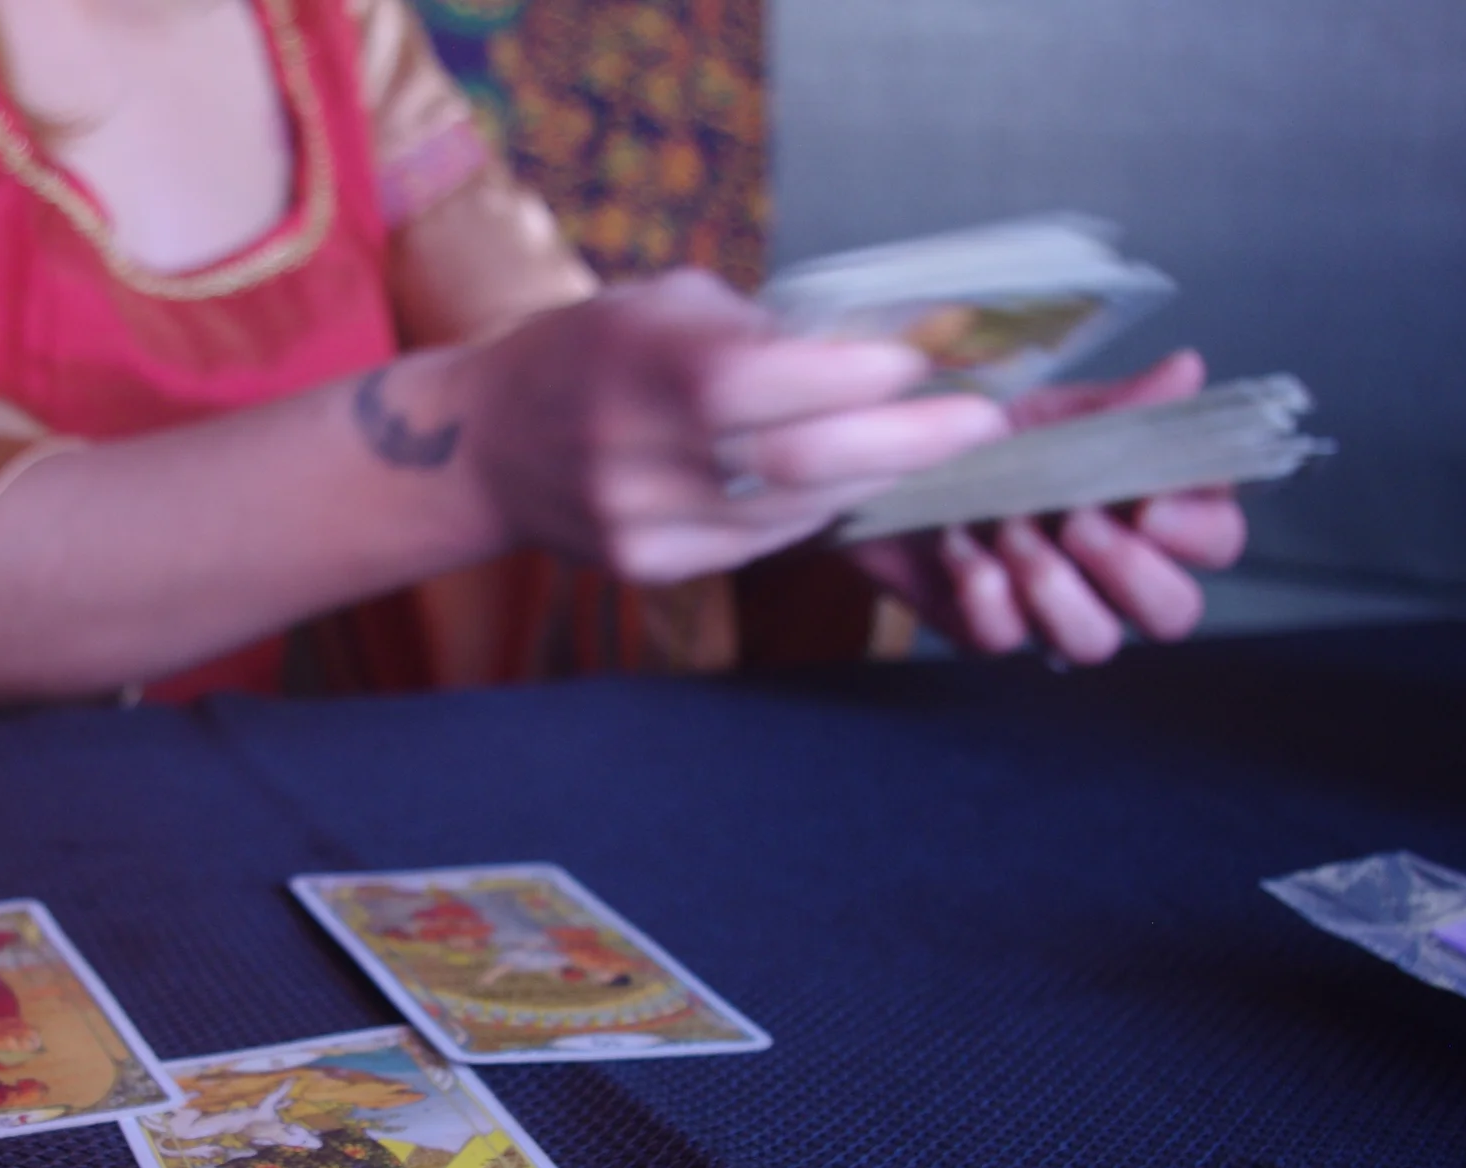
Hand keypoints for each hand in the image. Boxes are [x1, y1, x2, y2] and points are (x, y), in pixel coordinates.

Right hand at [458, 270, 1010, 584]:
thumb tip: (886, 350)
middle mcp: (639, 449)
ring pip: (795, 513)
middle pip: (804, 462)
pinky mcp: (651, 567)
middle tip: (980, 424)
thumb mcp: (664, 303)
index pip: (780, 379)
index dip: (868, 376)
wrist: (485, 444)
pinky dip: (818, 511)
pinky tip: (846, 484)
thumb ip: (764, 331)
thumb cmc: (592, 351)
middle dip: (908, 443)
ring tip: (923, 450)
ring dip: (874, 480)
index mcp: (645, 363)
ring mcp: (644, 520)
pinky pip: (763, 543)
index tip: (927, 363)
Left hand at [844, 350, 1249, 663]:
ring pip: (1094, 641)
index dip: (1198, 532)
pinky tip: (960, 546)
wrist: (890, 466)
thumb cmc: (989, 442)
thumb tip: (1184, 371)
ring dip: (1054, 584)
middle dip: (1131, 571)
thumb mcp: (1054, 413)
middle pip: (1173, 613)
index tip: (1152, 504)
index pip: (1217, 542)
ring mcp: (1054, 613)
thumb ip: (1121, 405)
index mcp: (1151, 515)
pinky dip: (983, 591)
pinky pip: (1005, 639)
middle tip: (1080, 523)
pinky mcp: (990, 631)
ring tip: (1011, 528)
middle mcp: (1114, 576)